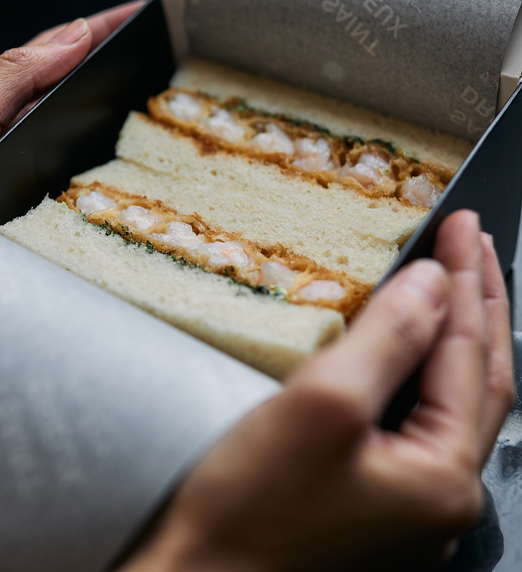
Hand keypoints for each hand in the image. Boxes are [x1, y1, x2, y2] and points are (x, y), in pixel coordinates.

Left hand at [0, 1, 141, 212]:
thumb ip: (15, 75)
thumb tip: (76, 34)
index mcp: (1, 93)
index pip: (58, 46)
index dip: (100, 26)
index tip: (141, 11)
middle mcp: (17, 117)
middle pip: (73, 73)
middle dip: (113, 50)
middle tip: (156, 39)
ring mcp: (28, 149)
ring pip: (78, 109)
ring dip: (112, 91)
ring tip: (149, 77)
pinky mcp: (39, 184)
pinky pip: (81, 151)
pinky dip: (105, 138)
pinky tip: (121, 140)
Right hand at [122, 211, 513, 571]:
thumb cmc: (251, 508)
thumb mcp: (323, 404)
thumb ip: (389, 339)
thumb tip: (435, 284)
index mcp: (443, 475)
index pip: (469, 353)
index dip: (466, 279)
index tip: (463, 224)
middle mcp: (442, 497)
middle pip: (481, 378)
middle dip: (479, 302)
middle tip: (476, 242)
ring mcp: (412, 505)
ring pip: (454, 400)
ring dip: (459, 334)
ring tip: (461, 281)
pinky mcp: (377, 502)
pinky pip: (421, 420)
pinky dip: (426, 370)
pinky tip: (416, 348)